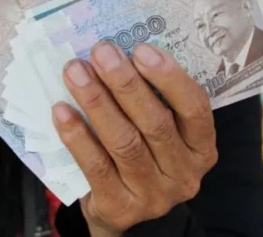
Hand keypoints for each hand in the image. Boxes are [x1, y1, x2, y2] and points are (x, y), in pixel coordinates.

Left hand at [52, 42, 217, 236]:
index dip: (169, 77)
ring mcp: (153, 195)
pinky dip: (77, 136)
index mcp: (201, 148)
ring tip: (76, 72)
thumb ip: (151, 102)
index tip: (141, 49)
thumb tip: (119, 54)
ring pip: (124, 142)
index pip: (195, 108)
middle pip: (155, 123)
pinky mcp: (120, 208)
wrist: (123, 213)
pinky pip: (96, 166)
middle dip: (125, 83)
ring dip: (97, 102)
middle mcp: (183, 174)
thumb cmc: (142, 157)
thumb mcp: (160, 134)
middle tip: (101, 52)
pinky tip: (62, 110)